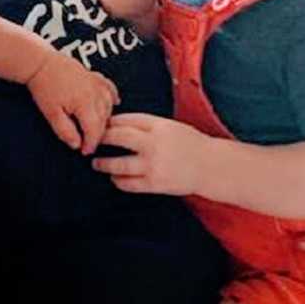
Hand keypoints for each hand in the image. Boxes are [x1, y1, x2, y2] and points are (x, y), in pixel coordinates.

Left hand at [27, 51, 118, 154]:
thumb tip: (76, 145)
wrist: (40, 62)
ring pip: (109, 105)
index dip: (90, 144)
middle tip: (88, 143)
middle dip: (97, 134)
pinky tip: (114, 103)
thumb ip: (65, 131)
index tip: (85, 152)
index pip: (94, 130)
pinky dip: (112, 98)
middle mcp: (95, 93)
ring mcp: (97, 83)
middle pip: (103, 119)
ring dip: (105, 119)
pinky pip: (110, 88)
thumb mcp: (51, 113)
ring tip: (95, 128)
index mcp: (85, 103)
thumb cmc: (44, 86)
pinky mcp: (95, 75)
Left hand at [93, 112, 207, 194]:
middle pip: (117, 137)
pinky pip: (127, 183)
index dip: (110, 122)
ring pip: (117, 164)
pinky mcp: (154, 183)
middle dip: (101, 138)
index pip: (126, 119)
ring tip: (97, 163)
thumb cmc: (190, 144)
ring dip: (103, 164)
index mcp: (159, 125)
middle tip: (93, 141)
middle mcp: (154, 143)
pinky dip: (117, 181)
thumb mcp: (170, 126)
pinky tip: (115, 178)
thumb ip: (147, 125)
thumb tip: (118, 125)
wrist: (210, 166)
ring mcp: (153, 165)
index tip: (102, 125)